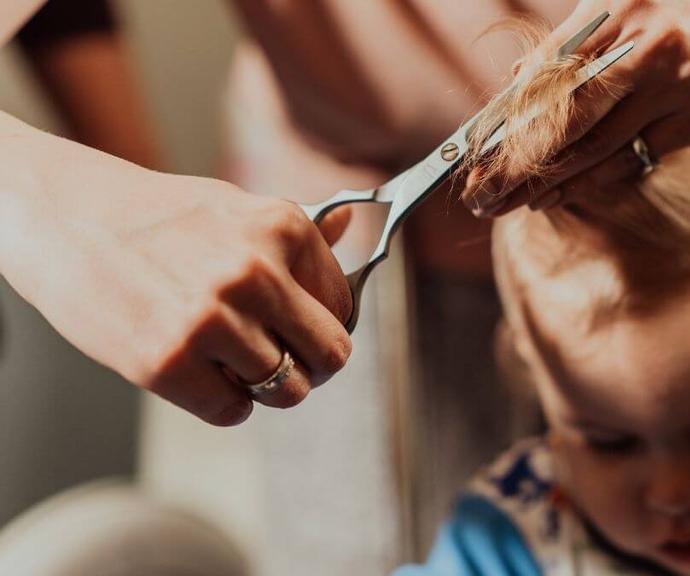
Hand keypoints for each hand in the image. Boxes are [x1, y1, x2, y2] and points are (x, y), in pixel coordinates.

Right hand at [4, 149, 353, 425]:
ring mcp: (213, 319)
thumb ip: (297, 231)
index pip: (343, 307)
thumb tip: (350, 223)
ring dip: (264, 387)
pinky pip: (234, 413)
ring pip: (288, 390)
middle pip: (330, 355)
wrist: (62, 218)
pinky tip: (197, 370)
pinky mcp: (169, 363)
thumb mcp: (234, 207)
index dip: (321, 325)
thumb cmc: (156, 217)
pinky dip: (223, 403)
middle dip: (311, 366)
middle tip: (281, 360)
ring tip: (229, 360)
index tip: (296, 328)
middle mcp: (256, 272)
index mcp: (284, 227)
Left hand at [461, 0, 689, 215]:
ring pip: (599, 144)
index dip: (508, 116)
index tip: (476, 152)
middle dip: (519, 160)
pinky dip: (592, 179)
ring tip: (511, 201)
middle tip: (483, 192)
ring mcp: (682, 81)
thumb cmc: (679, 14)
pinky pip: (635, 156)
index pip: (551, 68)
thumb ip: (571, 46)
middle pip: (569, 113)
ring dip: (549, 180)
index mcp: (621, 6)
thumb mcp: (624, 12)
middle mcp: (652, 41)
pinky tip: (559, 194)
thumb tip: (514, 86)